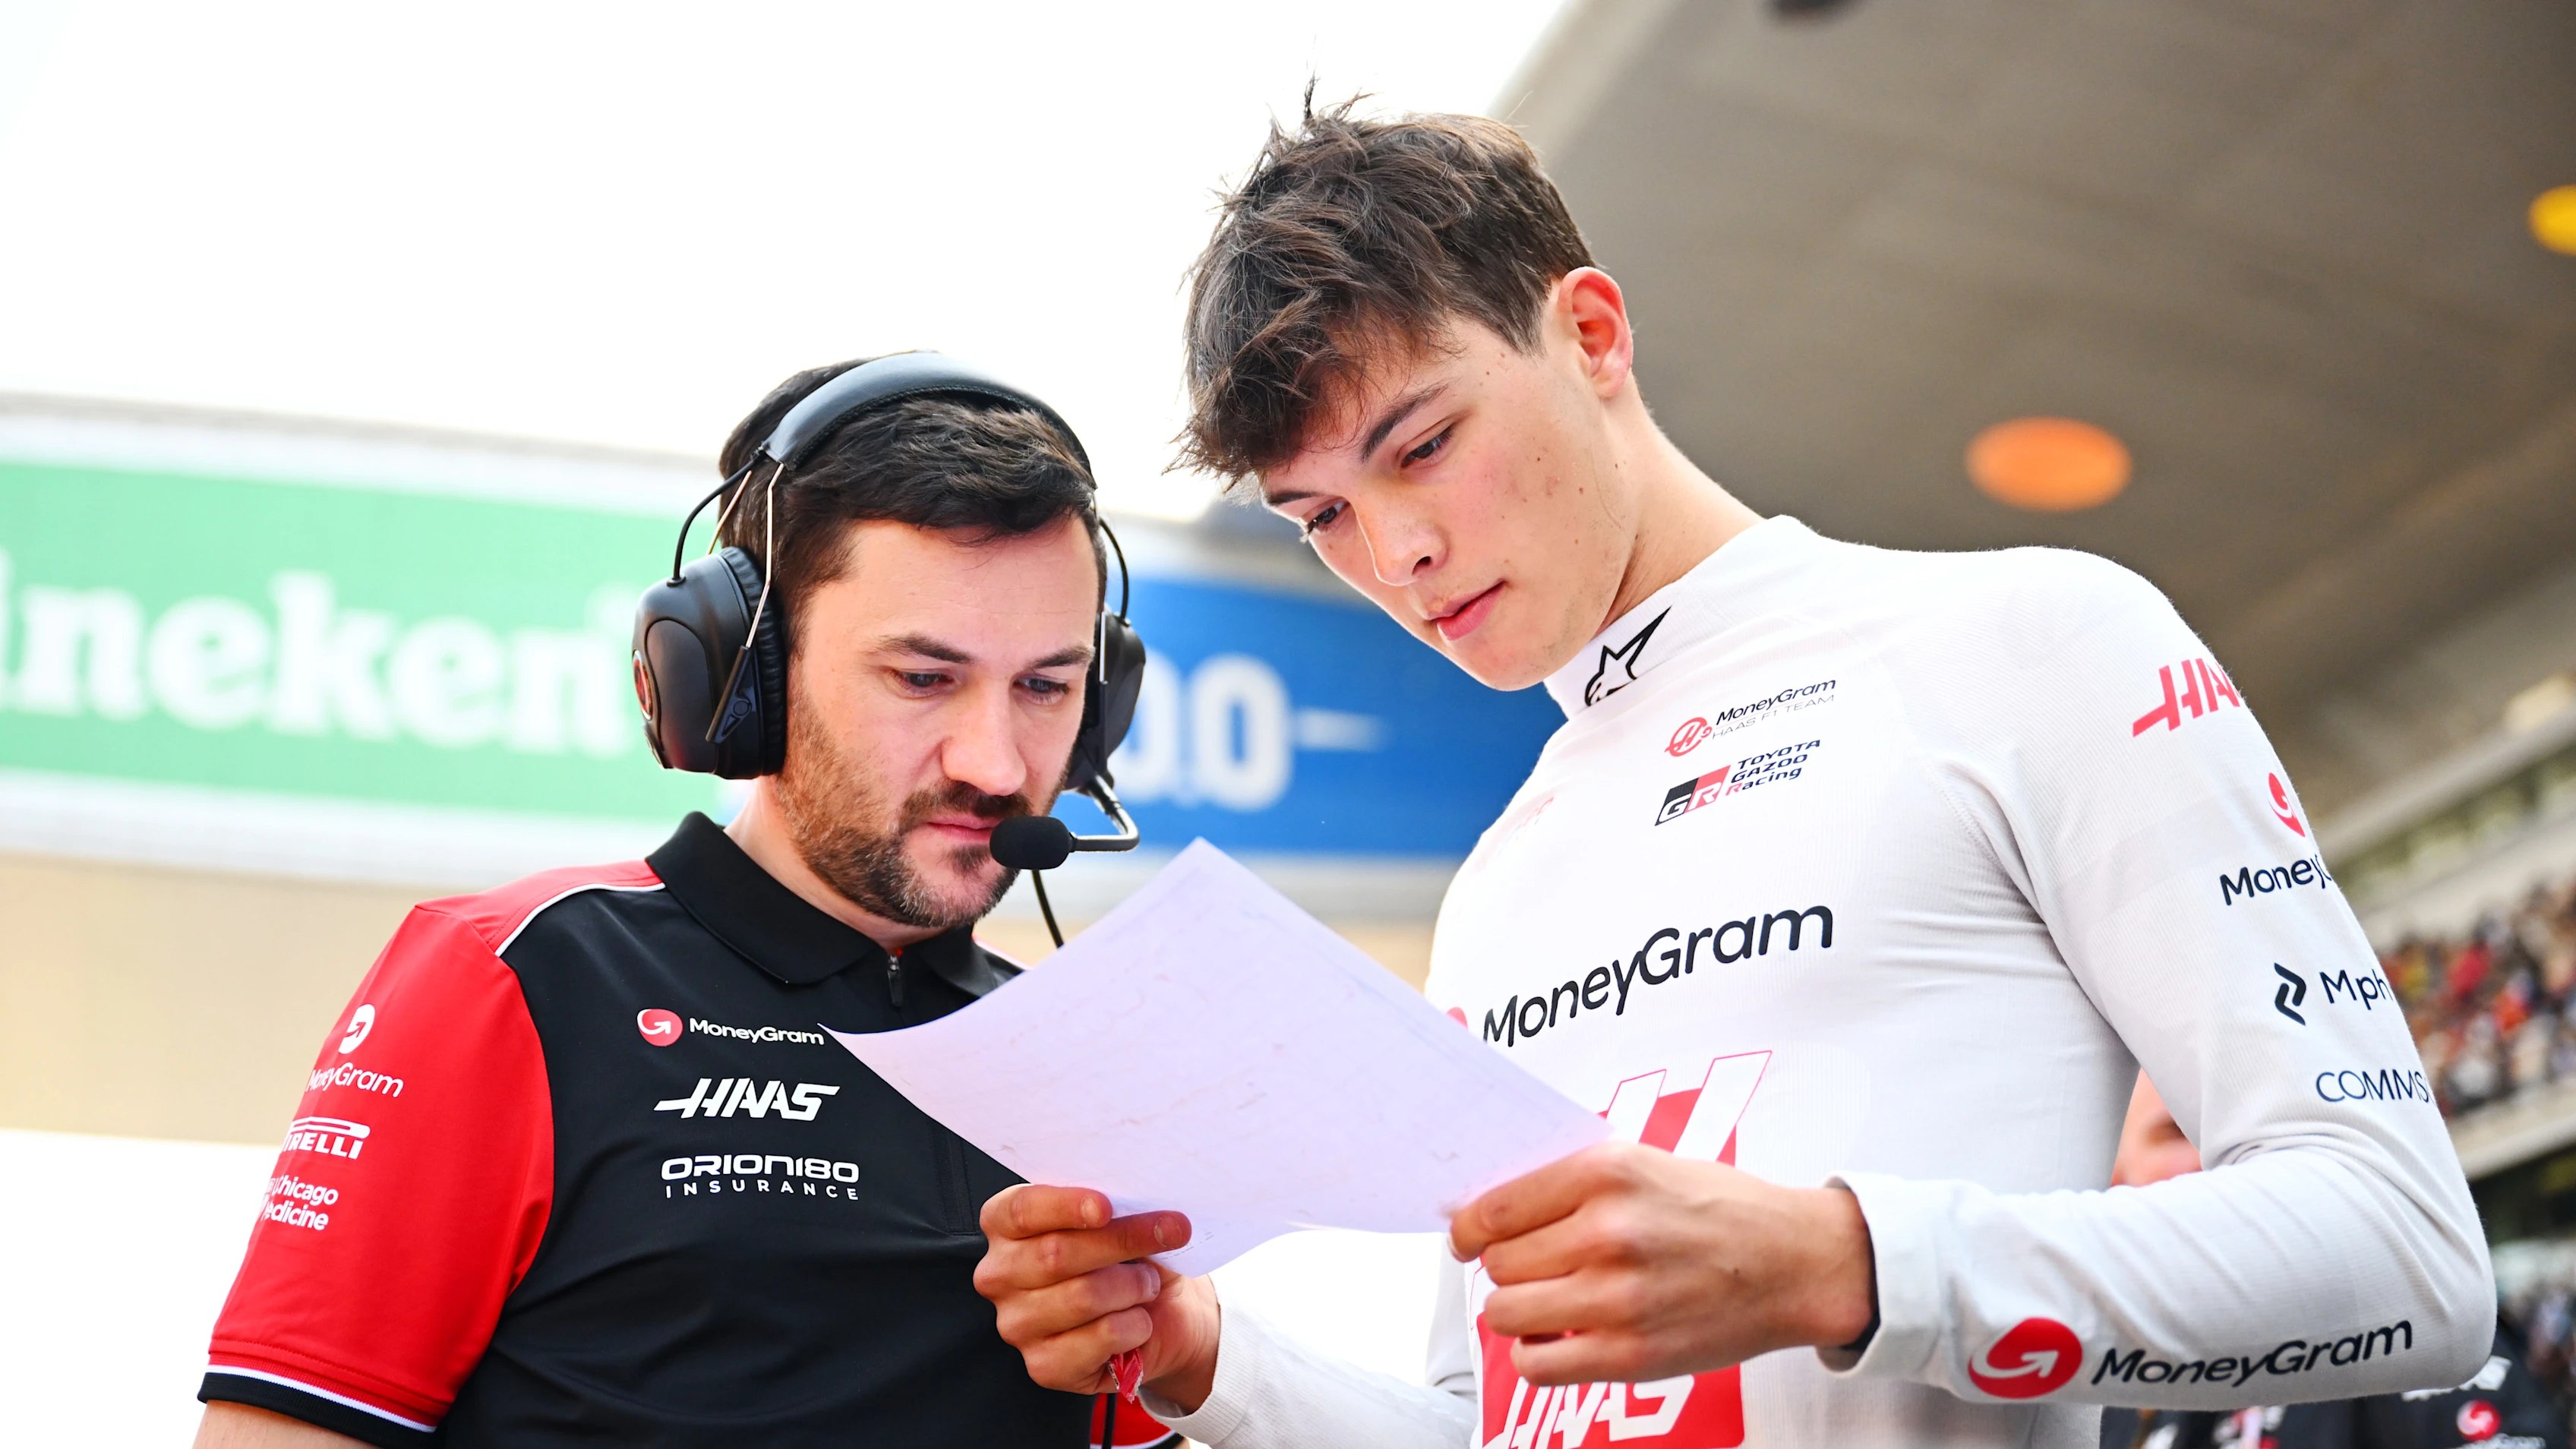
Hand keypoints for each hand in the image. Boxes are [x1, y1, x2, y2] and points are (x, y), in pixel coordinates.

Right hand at [975, 1185, 1223, 1409]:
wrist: (1158, 1310)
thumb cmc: (1130, 1254)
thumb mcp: (1122, 1218)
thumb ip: (1114, 1208)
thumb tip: (1137, 1203)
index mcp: (1005, 1226)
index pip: (1021, 1210)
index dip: (1064, 1206)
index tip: (1106, 1207)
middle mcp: (999, 1275)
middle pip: (1055, 1253)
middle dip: (1122, 1241)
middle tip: (1170, 1232)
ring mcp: (1016, 1324)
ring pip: (1083, 1296)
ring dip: (1134, 1286)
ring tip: (1149, 1283)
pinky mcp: (1043, 1366)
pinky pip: (1101, 1338)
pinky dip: (1135, 1325)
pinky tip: (1138, 1320)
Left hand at [1449, 1142, 1875, 1385]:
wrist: (1796, 1261)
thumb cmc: (1723, 1211)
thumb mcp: (1646, 1165)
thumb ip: (1574, 1184)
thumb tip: (1495, 1209)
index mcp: (1607, 1173)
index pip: (1494, 1208)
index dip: (1468, 1228)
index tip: (1466, 1237)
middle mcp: (1608, 1232)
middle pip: (1499, 1262)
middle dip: (1507, 1266)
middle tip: (1535, 1267)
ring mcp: (1618, 1297)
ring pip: (1507, 1312)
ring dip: (1518, 1310)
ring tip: (1549, 1301)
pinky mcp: (1632, 1354)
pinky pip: (1538, 1365)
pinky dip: (1538, 1354)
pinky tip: (1561, 1337)